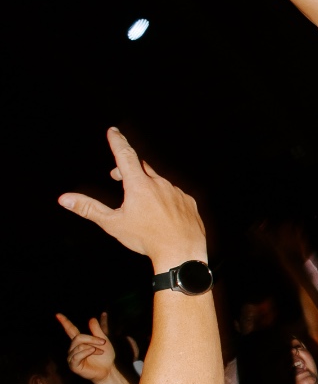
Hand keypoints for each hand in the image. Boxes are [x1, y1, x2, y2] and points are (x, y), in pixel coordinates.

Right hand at [56, 313, 115, 382]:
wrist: (108, 370)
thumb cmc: (105, 356)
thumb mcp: (104, 340)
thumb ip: (97, 330)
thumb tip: (91, 318)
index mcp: (80, 341)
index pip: (70, 330)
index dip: (65, 322)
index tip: (58, 314)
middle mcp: (73, 348)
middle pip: (78, 337)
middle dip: (92, 338)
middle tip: (103, 342)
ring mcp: (72, 357)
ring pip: (78, 345)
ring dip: (92, 346)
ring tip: (100, 351)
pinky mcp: (73, 365)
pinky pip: (77, 355)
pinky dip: (86, 352)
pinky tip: (93, 351)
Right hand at [58, 128, 206, 271]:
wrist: (181, 252)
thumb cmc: (145, 239)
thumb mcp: (112, 224)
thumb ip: (88, 208)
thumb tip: (64, 199)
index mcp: (139, 185)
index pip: (125, 155)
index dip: (117, 142)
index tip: (113, 131)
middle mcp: (159, 183)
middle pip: (141, 167)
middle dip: (128, 168)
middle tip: (116, 176)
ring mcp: (176, 191)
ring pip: (159, 182)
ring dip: (148, 186)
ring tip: (142, 205)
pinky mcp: (188, 201)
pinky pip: (174, 194)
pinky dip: (165, 199)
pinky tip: (162, 215)